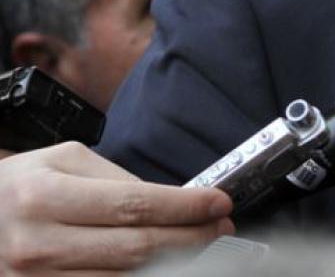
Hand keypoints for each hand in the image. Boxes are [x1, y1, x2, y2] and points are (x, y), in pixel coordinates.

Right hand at [0, 142, 232, 274]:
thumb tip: (172, 202)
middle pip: (137, 248)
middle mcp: (38, 244)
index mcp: (44, 197)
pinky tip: (165, 267)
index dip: (186, 207)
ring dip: (174, 265)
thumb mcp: (63, 162)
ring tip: (201, 247)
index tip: (220, 203)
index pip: (134, 206)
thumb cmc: (19, 187)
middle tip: (221, 226)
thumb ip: (117, 180)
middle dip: (191, 237)